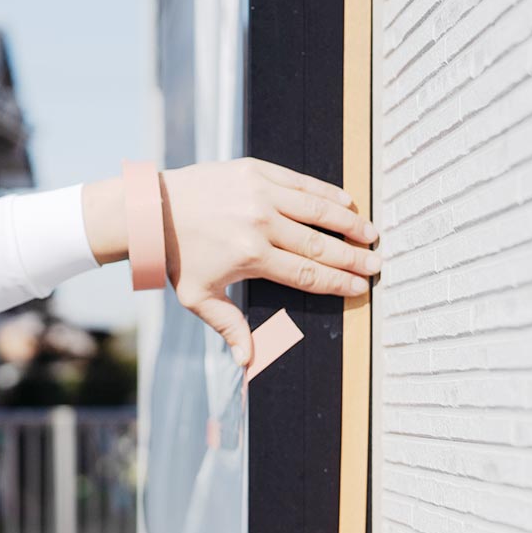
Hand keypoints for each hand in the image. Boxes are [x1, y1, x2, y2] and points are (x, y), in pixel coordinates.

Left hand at [81, 158, 382, 368]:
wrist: (152, 210)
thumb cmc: (176, 256)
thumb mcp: (198, 297)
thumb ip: (228, 326)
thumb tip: (248, 362)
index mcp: (251, 256)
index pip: (307, 274)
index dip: (338, 283)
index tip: (361, 288)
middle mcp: (260, 223)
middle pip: (320, 245)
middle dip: (353, 258)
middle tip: (378, 264)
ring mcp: (260, 194)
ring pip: (317, 210)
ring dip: (349, 224)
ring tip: (372, 235)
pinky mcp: (256, 170)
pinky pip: (301, 182)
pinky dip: (327, 193)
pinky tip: (346, 203)